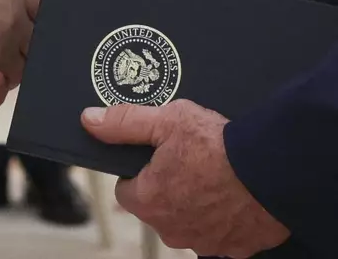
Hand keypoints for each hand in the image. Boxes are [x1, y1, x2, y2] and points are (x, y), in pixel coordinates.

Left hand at [81, 100, 289, 257]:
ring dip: (194, 204)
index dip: (137, 172)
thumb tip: (89, 120)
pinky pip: (218, 233)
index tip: (154, 158)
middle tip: (188, 162)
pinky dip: (222, 218)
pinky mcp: (234, 248)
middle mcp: (171, 229)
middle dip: (167, 187)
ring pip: (186, 221)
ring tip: (213, 176)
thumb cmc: (219, 146)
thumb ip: (124, 122)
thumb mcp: (166, 120)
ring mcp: (203, 242)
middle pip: (156, 207)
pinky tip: (232, 195)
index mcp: (148, 200)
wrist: (275, 170)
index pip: (126, 191)